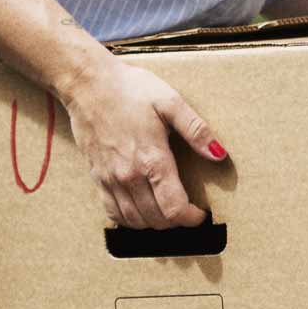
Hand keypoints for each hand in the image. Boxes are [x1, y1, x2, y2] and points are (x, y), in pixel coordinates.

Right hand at [59, 56, 226, 229]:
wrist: (88, 85)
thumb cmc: (131, 90)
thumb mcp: (170, 102)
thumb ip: (196, 131)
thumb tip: (219, 154)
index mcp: (152, 158)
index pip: (173, 207)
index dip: (191, 218)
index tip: (201, 214)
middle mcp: (129, 175)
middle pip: (156, 219)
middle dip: (177, 222)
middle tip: (188, 212)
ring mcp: (110, 179)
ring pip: (134, 220)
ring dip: (155, 224)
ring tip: (169, 213)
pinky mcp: (97, 177)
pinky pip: (113, 212)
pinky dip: (129, 220)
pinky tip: (141, 212)